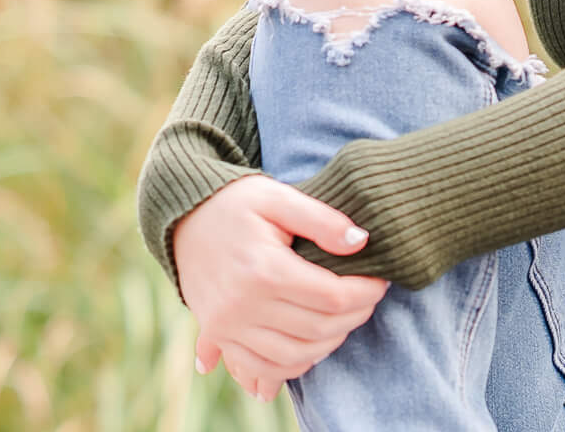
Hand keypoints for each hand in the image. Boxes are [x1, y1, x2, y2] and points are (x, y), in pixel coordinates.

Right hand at [172, 174, 390, 402]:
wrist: (184, 217)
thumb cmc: (236, 202)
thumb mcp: (279, 197)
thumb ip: (322, 219)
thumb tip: (362, 242)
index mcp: (264, 269)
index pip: (331, 296)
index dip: (365, 292)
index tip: (380, 281)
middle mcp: (243, 304)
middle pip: (318, 329)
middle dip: (354, 317)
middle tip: (369, 299)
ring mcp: (228, 325)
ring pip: (294, 355)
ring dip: (329, 343)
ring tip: (346, 319)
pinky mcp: (219, 334)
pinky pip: (262, 366)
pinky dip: (293, 365)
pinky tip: (313, 346)